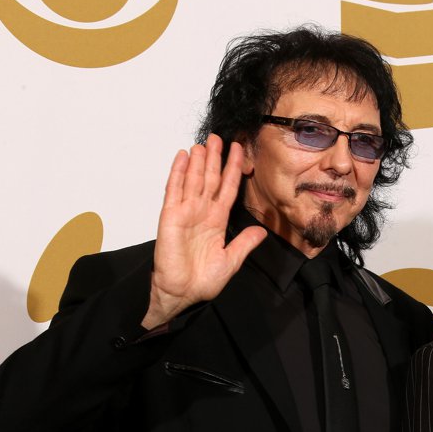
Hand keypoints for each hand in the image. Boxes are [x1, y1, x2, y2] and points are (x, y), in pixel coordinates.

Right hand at [142, 134, 266, 328]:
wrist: (183, 293)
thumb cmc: (204, 280)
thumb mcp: (232, 260)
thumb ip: (245, 243)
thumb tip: (262, 232)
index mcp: (218, 221)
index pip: (227, 189)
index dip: (233, 170)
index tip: (240, 151)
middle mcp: (202, 213)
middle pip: (210, 179)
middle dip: (215, 159)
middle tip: (220, 137)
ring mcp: (186, 212)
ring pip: (193, 180)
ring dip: (198, 161)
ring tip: (204, 142)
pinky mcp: (171, 216)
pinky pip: (174, 190)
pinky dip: (177, 173)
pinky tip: (181, 156)